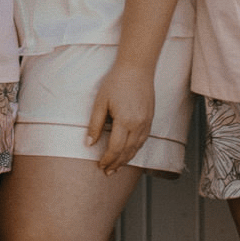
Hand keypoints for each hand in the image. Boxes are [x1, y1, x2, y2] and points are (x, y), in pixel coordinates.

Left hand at [85, 56, 150, 172]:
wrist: (137, 69)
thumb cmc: (117, 82)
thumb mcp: (100, 102)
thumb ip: (95, 124)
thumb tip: (89, 143)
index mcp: (125, 121)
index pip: (115, 148)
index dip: (107, 159)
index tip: (100, 165)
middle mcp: (138, 124)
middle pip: (127, 152)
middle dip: (116, 164)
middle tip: (107, 172)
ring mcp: (146, 123)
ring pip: (137, 148)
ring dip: (126, 160)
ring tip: (117, 167)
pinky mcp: (150, 119)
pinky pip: (143, 140)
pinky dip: (135, 150)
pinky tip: (128, 153)